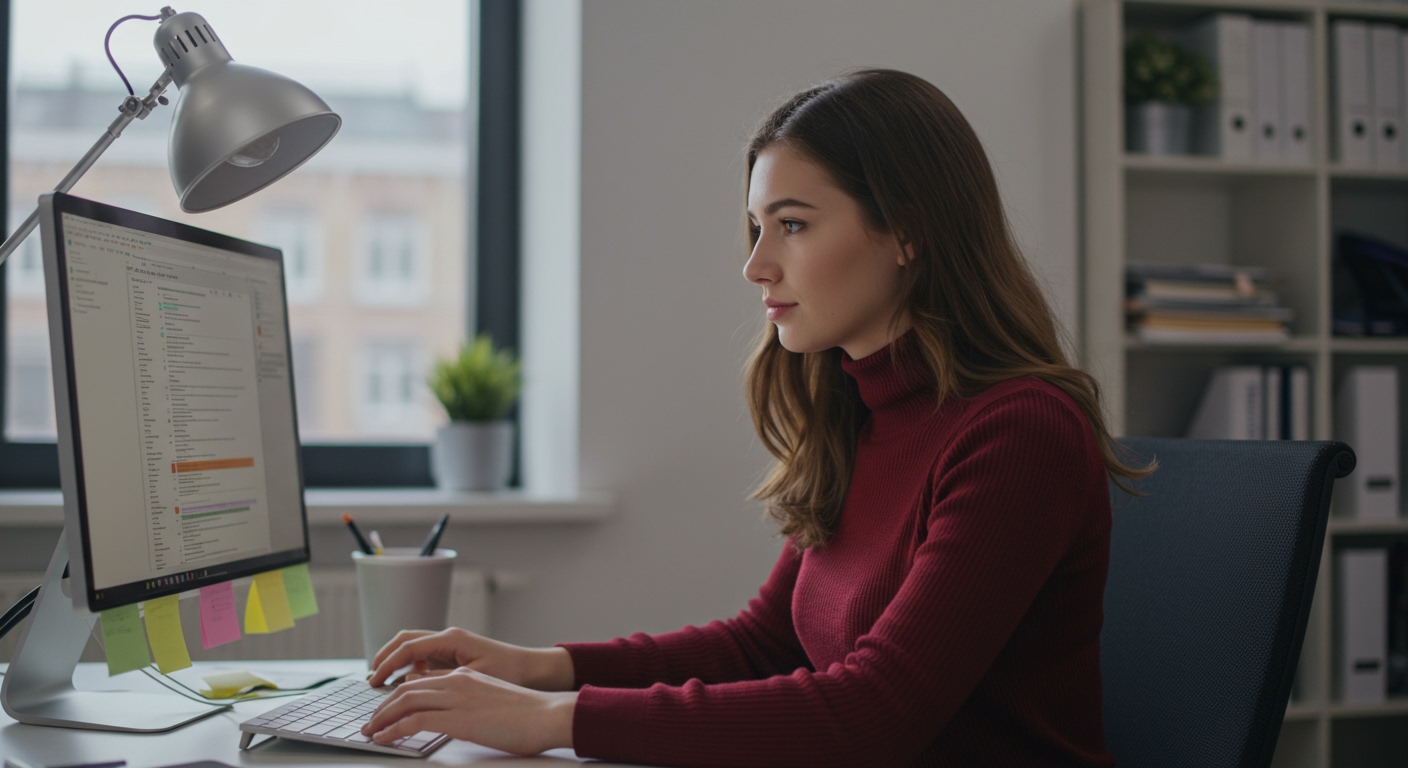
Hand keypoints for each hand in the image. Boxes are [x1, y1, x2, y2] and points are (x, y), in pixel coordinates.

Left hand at [361, 666, 575, 754]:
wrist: (547, 715)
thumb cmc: (527, 715)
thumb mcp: (491, 700)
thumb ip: (468, 700)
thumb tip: (446, 711)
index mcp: (465, 676)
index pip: (420, 682)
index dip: (397, 697)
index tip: (385, 712)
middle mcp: (457, 681)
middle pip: (406, 690)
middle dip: (382, 708)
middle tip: (370, 724)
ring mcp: (457, 698)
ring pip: (405, 702)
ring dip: (381, 718)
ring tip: (370, 733)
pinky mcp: (458, 718)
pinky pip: (414, 720)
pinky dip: (393, 729)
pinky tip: (383, 739)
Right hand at [367, 627, 574, 690]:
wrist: (534, 670)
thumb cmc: (509, 672)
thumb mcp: (474, 677)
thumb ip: (442, 677)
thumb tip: (411, 677)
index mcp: (451, 638)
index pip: (408, 647)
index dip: (387, 664)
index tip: (373, 681)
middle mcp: (448, 637)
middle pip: (405, 640)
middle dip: (384, 657)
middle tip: (370, 679)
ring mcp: (450, 645)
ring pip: (412, 646)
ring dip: (394, 660)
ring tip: (380, 681)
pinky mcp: (454, 655)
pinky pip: (424, 656)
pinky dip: (408, 666)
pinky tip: (404, 682)